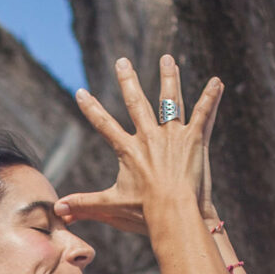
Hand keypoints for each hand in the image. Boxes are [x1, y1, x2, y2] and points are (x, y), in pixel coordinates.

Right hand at [56, 55, 221, 238]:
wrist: (174, 214)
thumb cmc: (143, 213)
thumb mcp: (110, 207)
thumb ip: (84, 205)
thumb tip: (57, 211)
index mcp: (128, 150)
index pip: (104, 125)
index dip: (91, 109)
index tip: (81, 92)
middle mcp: (149, 137)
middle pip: (136, 103)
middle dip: (128, 81)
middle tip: (122, 62)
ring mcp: (173, 135)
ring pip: (170, 100)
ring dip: (168, 78)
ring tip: (167, 59)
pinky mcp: (194, 139)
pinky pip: (203, 113)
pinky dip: (210, 97)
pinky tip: (216, 82)